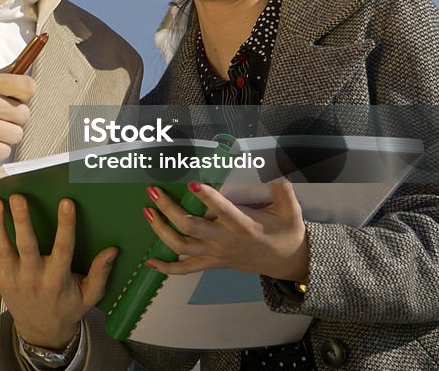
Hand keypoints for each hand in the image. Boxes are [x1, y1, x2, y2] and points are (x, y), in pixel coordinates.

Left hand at [0, 194, 117, 348]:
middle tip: (18, 198)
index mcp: (56, 280)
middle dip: (21, 221)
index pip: (63, 249)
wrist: (41, 331)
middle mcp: (31, 277)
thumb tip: (112, 250)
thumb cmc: (66, 308)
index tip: (66, 203)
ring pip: (1, 248)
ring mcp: (11, 277)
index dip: (65, 226)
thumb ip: (100, 273)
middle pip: (25, 246)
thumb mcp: (89, 296)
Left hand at [144, 179, 309, 281]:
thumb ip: (283, 189)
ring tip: (147, 212)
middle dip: (169, 209)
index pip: (222, 210)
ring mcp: (216, 253)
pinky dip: (167, 268)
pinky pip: (185, 269)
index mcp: (243, 225)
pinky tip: (150, 262)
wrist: (287, 262)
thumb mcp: (290, 210)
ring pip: (182, 246)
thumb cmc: (286, 232)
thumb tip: (277, 169)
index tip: (192, 183)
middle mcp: (225, 240)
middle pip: (190, 227)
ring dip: (160, 230)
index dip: (207, 198)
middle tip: (154, 191)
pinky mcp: (212, 263)